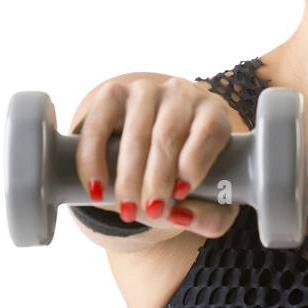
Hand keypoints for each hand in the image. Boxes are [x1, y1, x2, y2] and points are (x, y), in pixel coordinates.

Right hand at [75, 76, 240, 238]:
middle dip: (158, 179)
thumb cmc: (186, 178)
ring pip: (136, 133)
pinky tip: (97, 188)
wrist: (149, 156)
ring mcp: (145, 90)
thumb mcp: (210, 201)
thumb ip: (210, 217)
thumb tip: (181, 216)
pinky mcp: (112, 94)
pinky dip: (93, 159)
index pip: (210, 131)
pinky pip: (98, 125)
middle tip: (152, 212)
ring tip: (128, 210)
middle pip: (168, 135)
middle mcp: (182, 94)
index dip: (196, 161)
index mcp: (213, 114)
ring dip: (129, 176)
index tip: (181, 193)